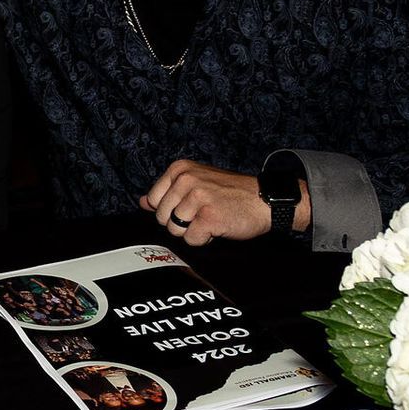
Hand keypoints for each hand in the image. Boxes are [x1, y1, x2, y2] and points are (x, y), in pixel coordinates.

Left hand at [140, 159, 285, 246]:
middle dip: (181, 223)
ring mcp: (197, 197)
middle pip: (162, 218)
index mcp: (180, 169)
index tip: (190, 206)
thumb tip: (142, 202)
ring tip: (211, 218)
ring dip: (193, 231)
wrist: (266, 199)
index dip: (170, 210)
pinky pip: (191, 240)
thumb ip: (167, 191)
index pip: (153, 201)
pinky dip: (205, 239)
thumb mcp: (197, 182)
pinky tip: (218, 226)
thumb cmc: (231, 193)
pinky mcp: (209, 217)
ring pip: (175, 230)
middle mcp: (186, 180)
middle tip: (204, 213)